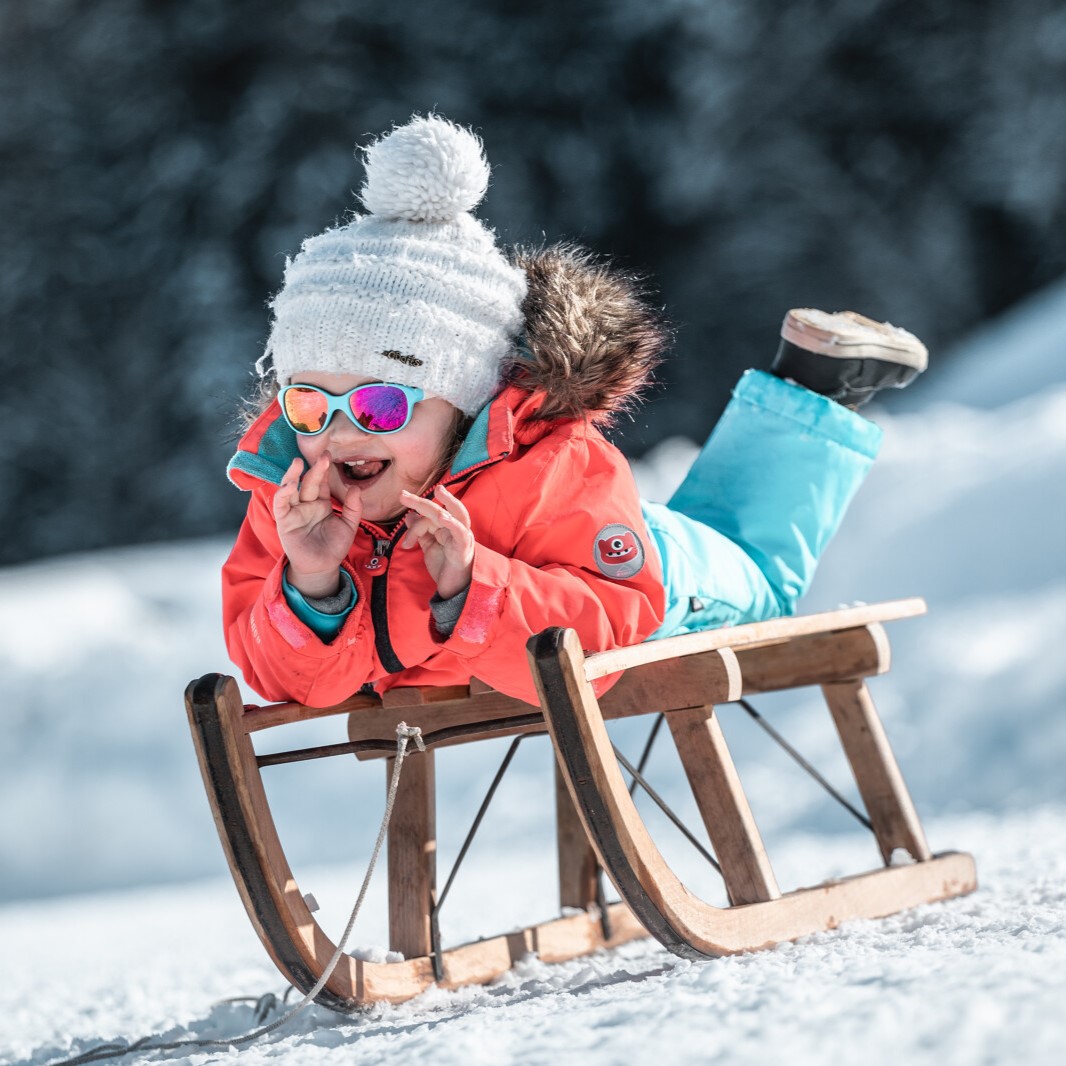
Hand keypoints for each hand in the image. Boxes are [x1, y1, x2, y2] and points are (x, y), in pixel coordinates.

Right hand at [273, 453, 361, 597]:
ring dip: (293, 475)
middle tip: (322, 456)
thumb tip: (355, 488)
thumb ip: (353, 508)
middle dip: (315, 469)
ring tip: (298, 463)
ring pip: (291, 489)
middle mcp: (307, 504)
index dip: (324, 469)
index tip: (328, 456)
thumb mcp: (349, 526)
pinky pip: (281, 504)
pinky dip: (283, 493)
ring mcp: (294, 511)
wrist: (322, 568)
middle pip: (309, 482)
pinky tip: (289, 485)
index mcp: (321, 503)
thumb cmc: (334, 546)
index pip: (322, 482)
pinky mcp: (284, 521)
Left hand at [400, 485, 474, 599]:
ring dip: (448, 501)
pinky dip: (452, 523)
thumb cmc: (445, 567)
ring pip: (454, 513)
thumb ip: (420, 532)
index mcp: (446, 527)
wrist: (455, 590)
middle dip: (420, 501)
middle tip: (403, 495)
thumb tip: (409, 515)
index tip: (405, 544)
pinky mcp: (464, 547)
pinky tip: (443, 516)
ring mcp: (462, 535)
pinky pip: (460, 531)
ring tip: (439, 491)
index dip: (413, 527)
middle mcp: (456, 527)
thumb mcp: (429, 547)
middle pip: (438, 508)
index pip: (427, 518)